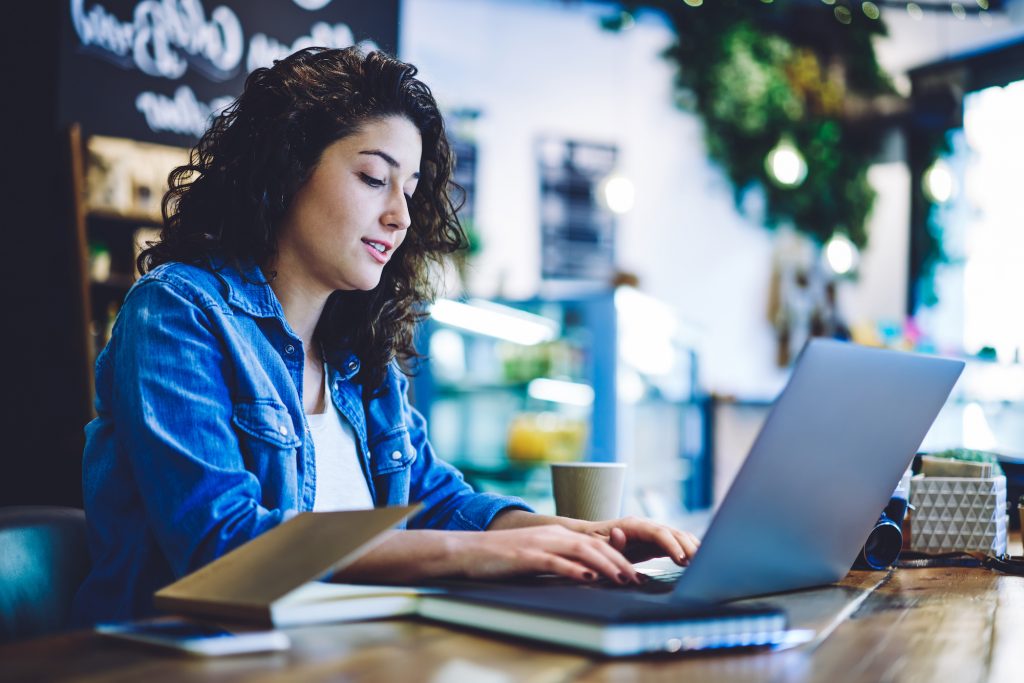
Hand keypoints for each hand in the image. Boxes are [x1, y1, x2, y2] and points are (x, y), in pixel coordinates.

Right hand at [453, 525, 642, 584]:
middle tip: (635, 578)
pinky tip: (587, 577)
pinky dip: (573, 569)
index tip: (633, 572)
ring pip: (580, 550)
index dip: (618, 557)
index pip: (594, 543)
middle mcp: (552, 534)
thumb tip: (586, 575)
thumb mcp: (537, 556)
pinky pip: (554, 561)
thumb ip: (560, 561)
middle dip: (618, 561)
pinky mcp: (525, 555)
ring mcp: (539, 543)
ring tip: (620, 578)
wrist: (468, 551)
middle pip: (594, 544)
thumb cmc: (502, 558)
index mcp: (556, 533)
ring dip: (604, 565)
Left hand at [577, 516, 699, 564]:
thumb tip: (619, 533)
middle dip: (688, 547)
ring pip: (677, 535)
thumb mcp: (599, 546)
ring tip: (705, 563)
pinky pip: (676, 541)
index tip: (683, 560)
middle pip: (672, 533)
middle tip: (701, 564)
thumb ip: (611, 544)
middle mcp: (645, 525)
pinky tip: (699, 559)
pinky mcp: (655, 540)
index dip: (673, 545)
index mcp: (633, 525)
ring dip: (692, 547)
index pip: (658, 533)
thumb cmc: (593, 544)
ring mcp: (652, 531)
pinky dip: (688, 548)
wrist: (590, 538)